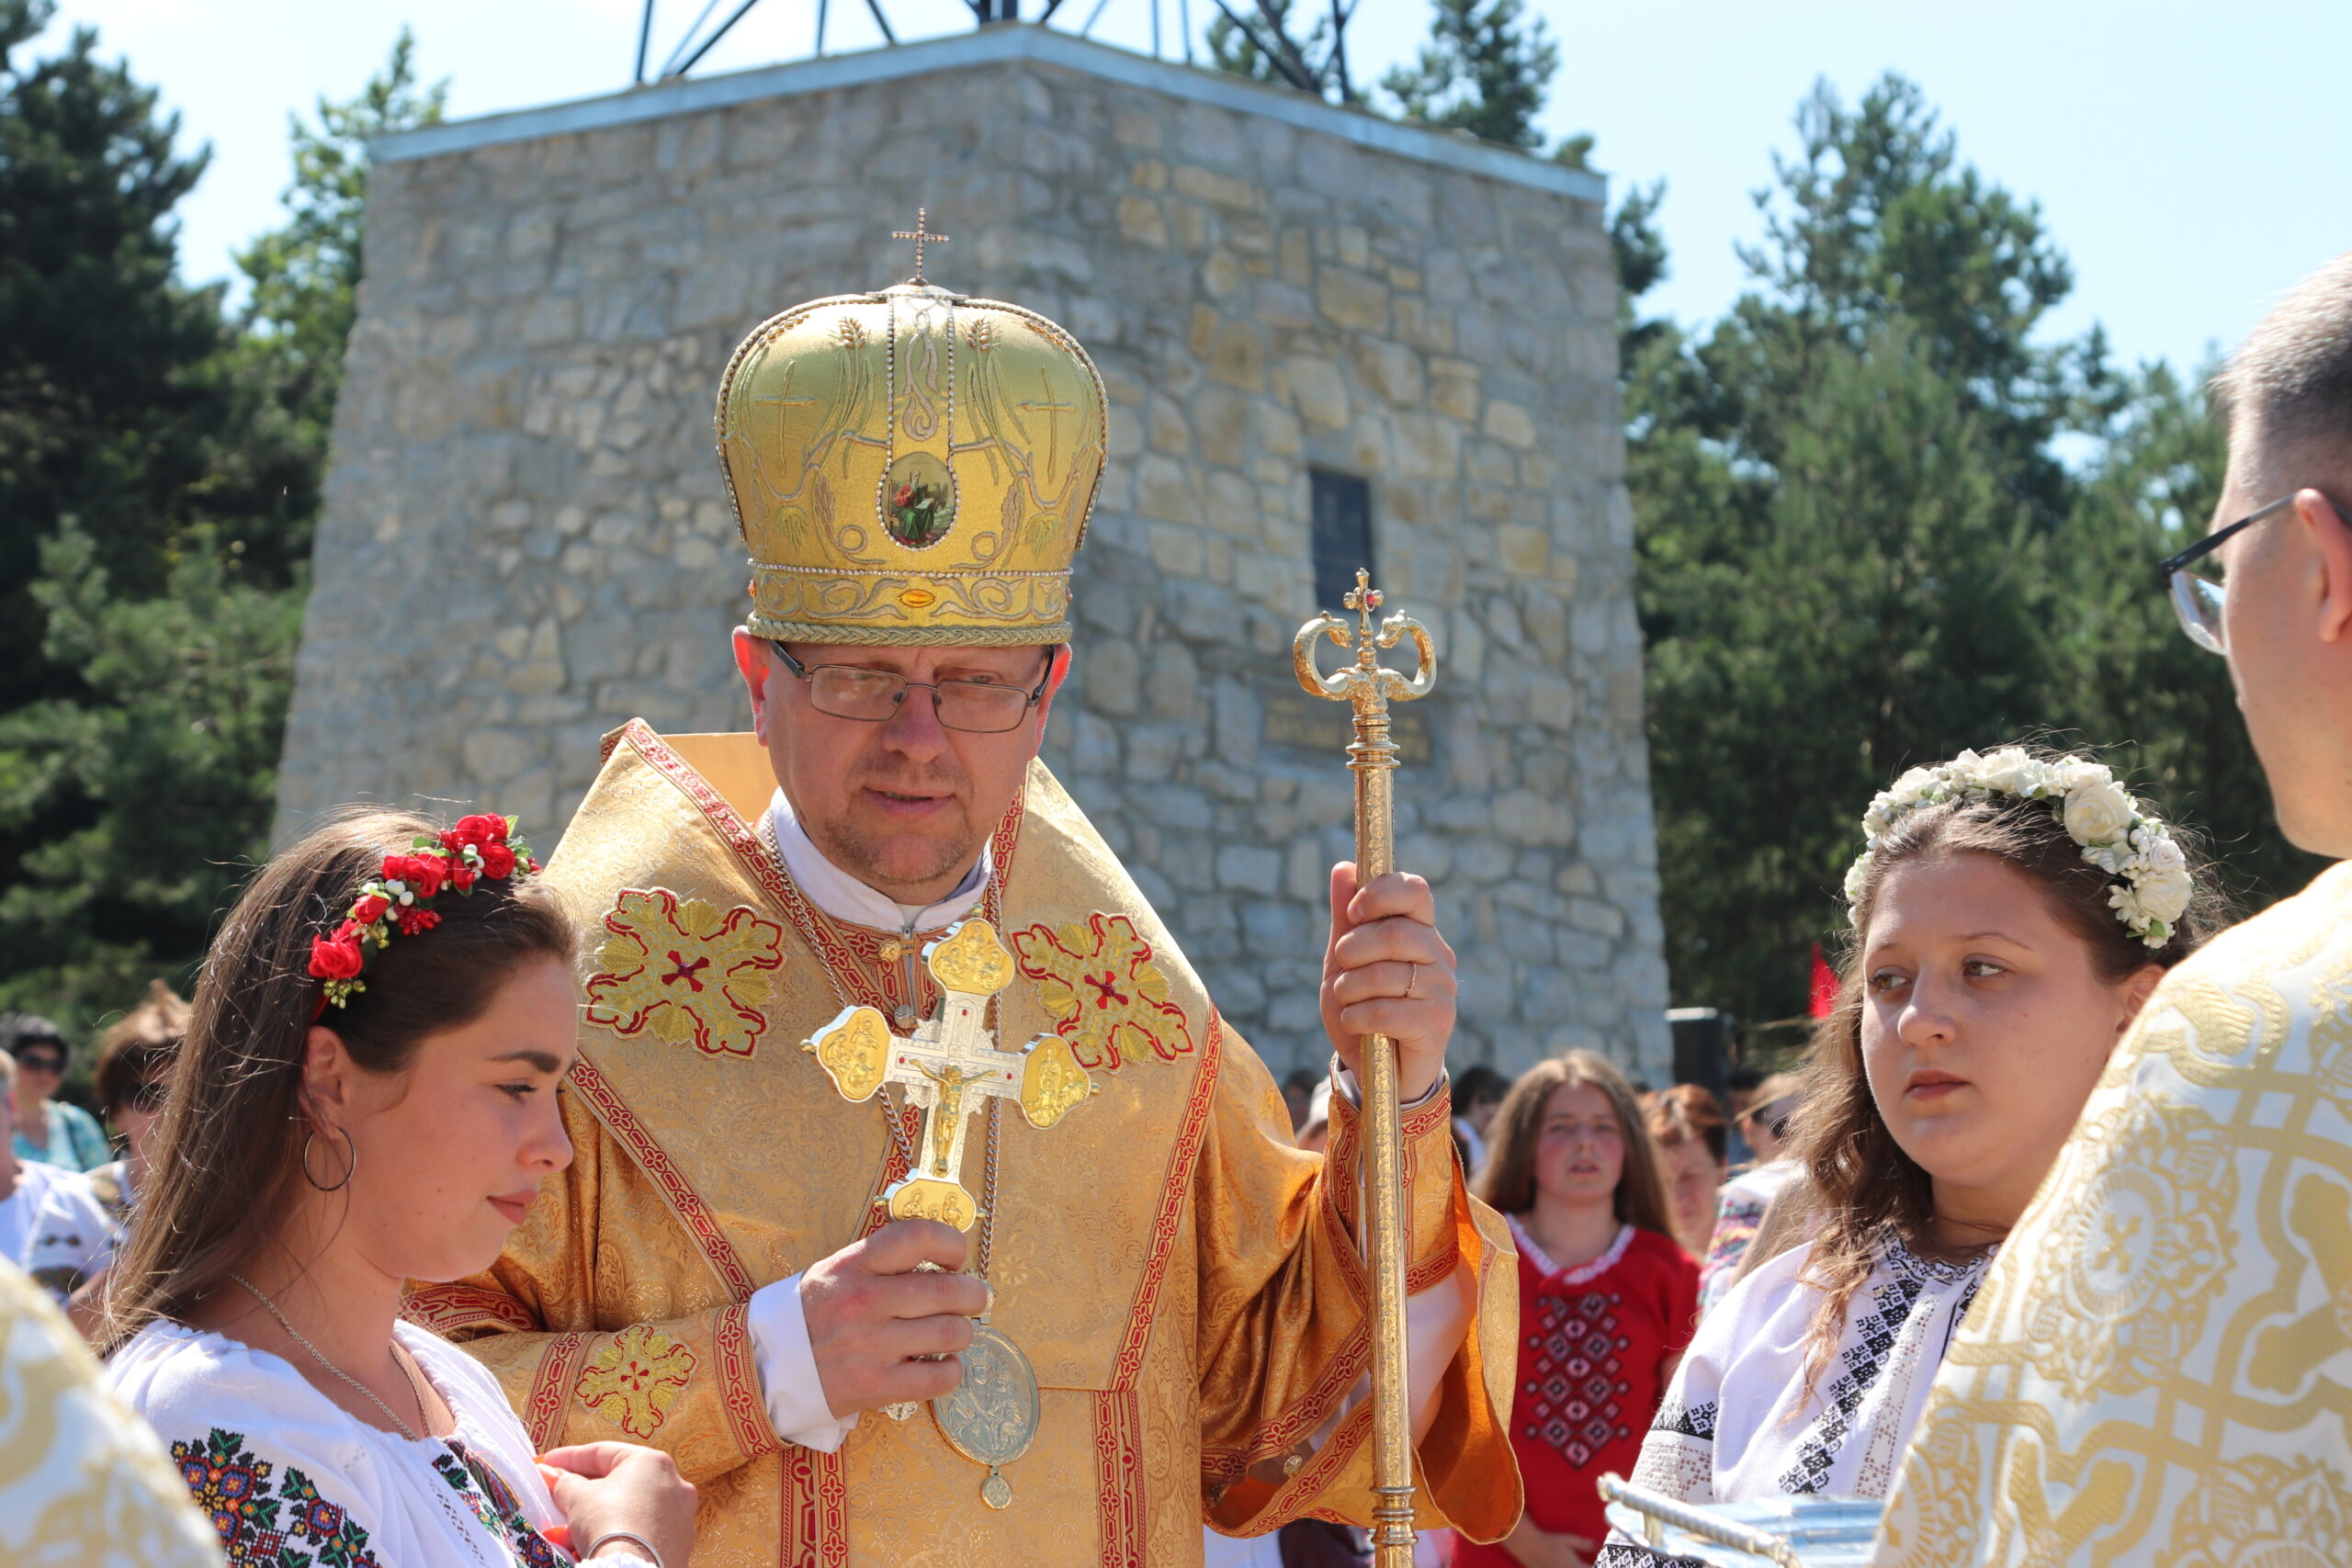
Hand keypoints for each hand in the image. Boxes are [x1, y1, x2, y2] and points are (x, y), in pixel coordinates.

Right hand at [537, 1441, 696, 1566]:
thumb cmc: (609, 1522)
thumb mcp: (578, 1498)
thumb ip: (564, 1482)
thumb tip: (552, 1475)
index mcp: (652, 1462)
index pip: (604, 1452)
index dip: (571, 1457)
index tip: (548, 1463)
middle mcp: (673, 1483)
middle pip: (618, 1483)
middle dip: (582, 1493)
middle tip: (556, 1498)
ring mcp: (678, 1515)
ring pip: (627, 1510)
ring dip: (594, 1519)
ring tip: (565, 1533)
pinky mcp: (676, 1543)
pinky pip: (638, 1532)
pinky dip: (614, 1535)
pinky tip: (586, 1547)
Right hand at [799, 1219, 987, 1415]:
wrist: (767, 1367)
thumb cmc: (812, 1313)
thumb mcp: (837, 1270)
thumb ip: (883, 1261)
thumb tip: (944, 1259)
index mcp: (856, 1265)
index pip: (918, 1236)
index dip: (951, 1243)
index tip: (955, 1258)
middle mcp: (865, 1301)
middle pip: (948, 1289)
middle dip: (973, 1293)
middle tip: (973, 1299)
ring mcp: (871, 1346)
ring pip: (951, 1332)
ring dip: (963, 1332)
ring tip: (953, 1333)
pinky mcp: (876, 1387)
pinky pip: (938, 1378)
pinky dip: (952, 1371)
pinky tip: (942, 1365)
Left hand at [1321, 861, 1455, 1101]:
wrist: (1377, 1069)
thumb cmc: (1363, 1008)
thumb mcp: (1344, 961)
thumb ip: (1346, 918)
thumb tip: (1343, 867)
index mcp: (1419, 931)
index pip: (1415, 891)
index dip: (1381, 893)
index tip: (1354, 911)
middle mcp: (1438, 955)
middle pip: (1396, 932)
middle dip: (1354, 949)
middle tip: (1342, 965)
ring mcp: (1442, 989)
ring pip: (1384, 973)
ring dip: (1349, 989)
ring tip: (1347, 1002)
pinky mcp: (1437, 1022)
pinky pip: (1385, 1010)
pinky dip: (1357, 1017)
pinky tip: (1356, 1023)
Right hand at [1500, 1515, 1596, 1567]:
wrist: (1529, 1546)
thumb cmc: (1550, 1541)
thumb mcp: (1569, 1540)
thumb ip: (1585, 1544)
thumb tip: (1599, 1545)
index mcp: (1575, 1566)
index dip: (1600, 1567)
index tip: (1604, 1565)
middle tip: (1592, 1565)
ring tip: (1579, 1566)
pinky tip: (1568, 1567)